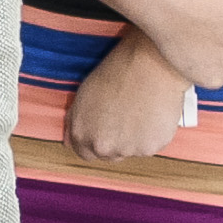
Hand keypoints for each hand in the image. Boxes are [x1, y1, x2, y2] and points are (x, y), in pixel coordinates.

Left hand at [65, 31, 199, 166]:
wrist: (148, 66)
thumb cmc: (117, 73)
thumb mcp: (84, 97)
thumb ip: (77, 122)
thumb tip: (71, 141)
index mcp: (81, 134)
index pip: (85, 153)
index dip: (95, 141)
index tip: (105, 131)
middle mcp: (102, 147)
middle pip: (108, 155)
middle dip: (115, 142)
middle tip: (126, 119)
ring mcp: (126, 149)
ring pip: (131, 151)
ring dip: (134, 140)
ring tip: (140, 112)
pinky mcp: (150, 148)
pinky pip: (150, 147)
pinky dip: (152, 136)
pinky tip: (152, 115)